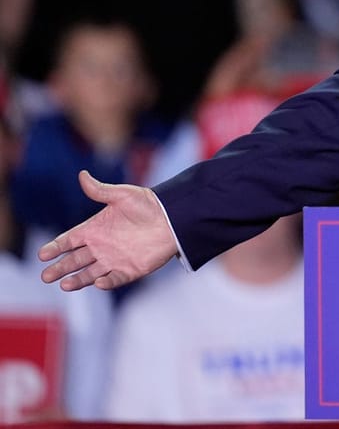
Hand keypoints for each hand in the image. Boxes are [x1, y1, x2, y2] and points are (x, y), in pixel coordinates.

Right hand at [38, 170, 177, 290]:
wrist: (174, 217)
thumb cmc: (148, 204)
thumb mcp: (122, 195)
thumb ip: (100, 189)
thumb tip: (82, 175)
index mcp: (95, 229)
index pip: (69, 240)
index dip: (55, 247)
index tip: (42, 254)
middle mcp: (101, 246)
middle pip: (74, 260)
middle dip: (60, 268)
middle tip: (46, 276)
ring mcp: (114, 260)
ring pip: (90, 273)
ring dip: (78, 280)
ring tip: (64, 284)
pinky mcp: (129, 270)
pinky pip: (115, 279)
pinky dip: (106, 283)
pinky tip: (98, 283)